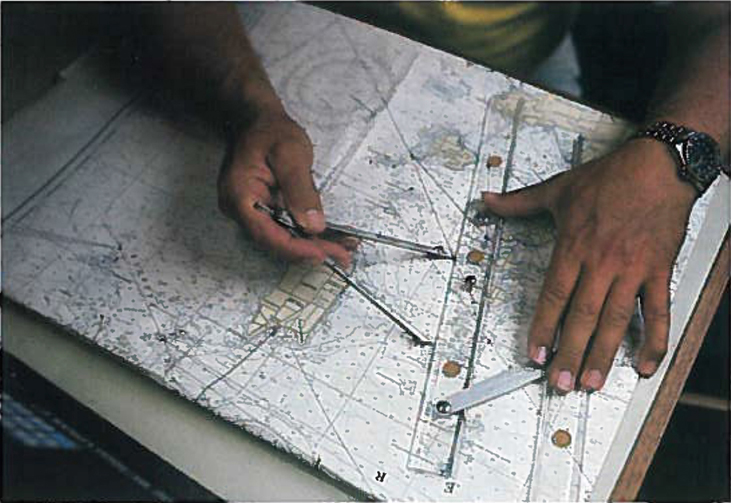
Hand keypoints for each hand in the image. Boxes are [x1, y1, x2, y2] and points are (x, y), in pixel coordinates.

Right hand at [218, 107, 351, 266]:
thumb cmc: (270, 131)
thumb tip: (312, 225)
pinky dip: (308, 233)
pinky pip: (285, 226)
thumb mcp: (290, 153)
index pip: (267, 235)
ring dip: (313, 245)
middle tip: (343, 254)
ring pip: (283, 237)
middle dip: (311, 250)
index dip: (297, 249)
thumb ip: (300, 190)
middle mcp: (240, 210)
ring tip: (343, 248)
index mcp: (239, 196)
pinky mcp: (264, 210)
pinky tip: (331, 237)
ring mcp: (250, 212)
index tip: (323, 254)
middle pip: (276, 241)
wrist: (257, 120)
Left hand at [481, 139, 696, 392]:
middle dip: (570, 352)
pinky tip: (645, 364)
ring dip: (604, 354)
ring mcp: (632, 270)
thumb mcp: (558, 189)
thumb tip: (487, 199)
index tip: (535, 353)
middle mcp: (601, 263)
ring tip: (592, 382)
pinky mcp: (658, 271)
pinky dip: (654, 339)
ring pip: (616, 320)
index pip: (553, 296)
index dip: (543, 327)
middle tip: (560, 382)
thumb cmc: (609, 178)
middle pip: (582, 316)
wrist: (658, 166)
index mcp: (573, 247)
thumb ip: (519, 201)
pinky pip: (658, 311)